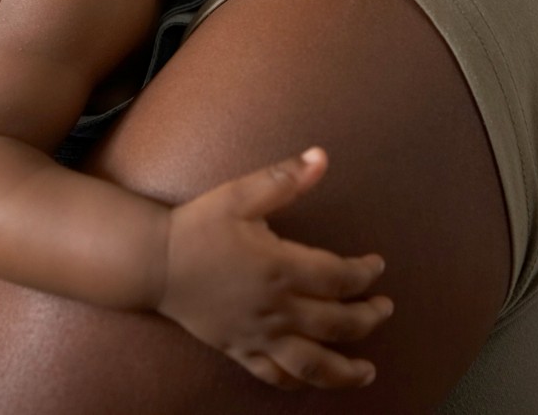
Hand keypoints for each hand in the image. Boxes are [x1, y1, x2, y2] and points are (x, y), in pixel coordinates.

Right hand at [155, 147, 392, 389]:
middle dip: (369, 318)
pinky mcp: (239, 349)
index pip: (340, 278)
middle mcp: (275, 308)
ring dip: (345, 370)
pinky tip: (313, 379)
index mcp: (280, 268)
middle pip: (337, 323)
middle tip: (385, 309)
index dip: (366, 273)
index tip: (377, 265)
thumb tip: (322, 157)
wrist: (153, 263)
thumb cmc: (198, 226)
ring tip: (367, 370)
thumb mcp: (240, 194)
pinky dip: (299, 381)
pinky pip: (274, 375)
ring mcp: (258, 334)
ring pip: (312, 363)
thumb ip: (284, 179)